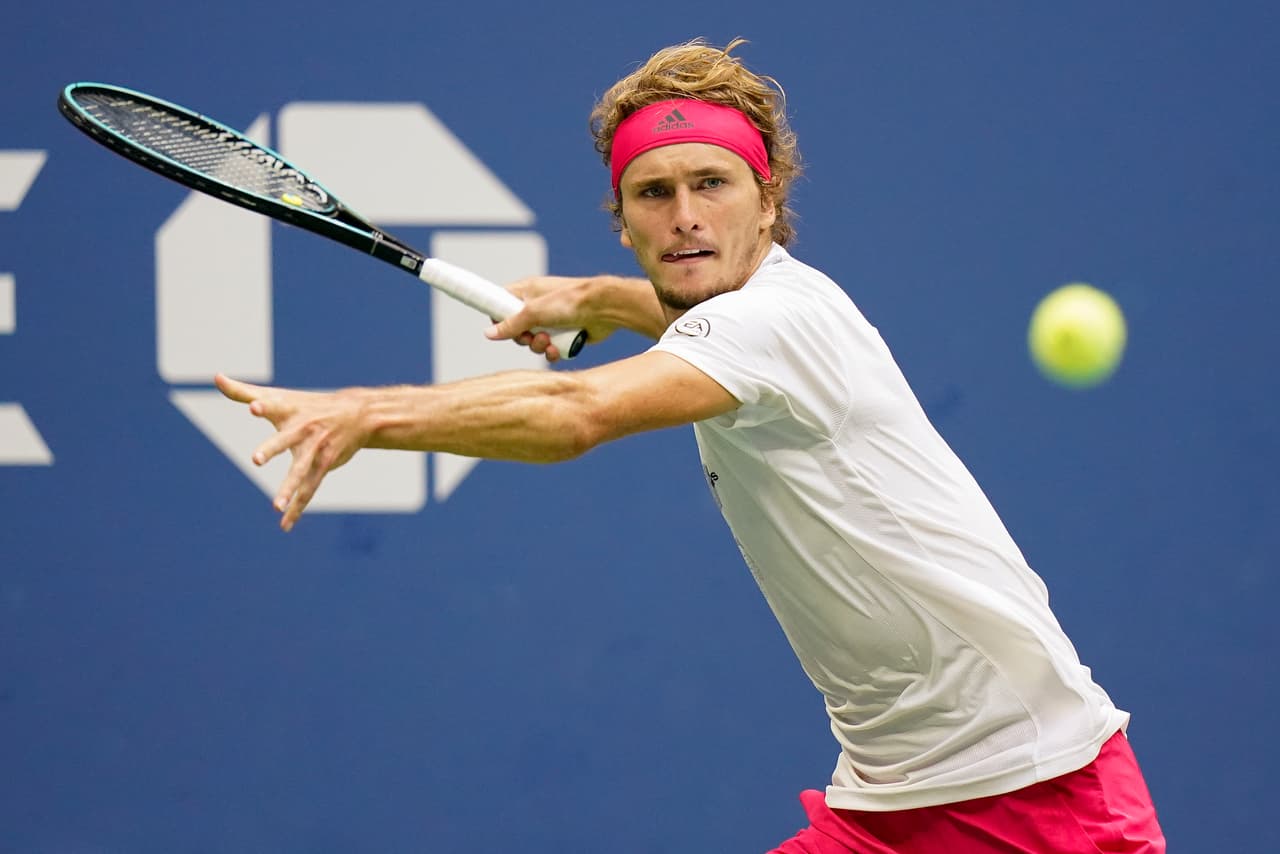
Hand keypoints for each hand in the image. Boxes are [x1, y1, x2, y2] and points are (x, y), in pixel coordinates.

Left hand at [215, 374, 368, 530]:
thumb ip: (242, 391)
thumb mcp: (278, 396)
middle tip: (256, 459)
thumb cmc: (308, 405)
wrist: (356, 414)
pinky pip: (310, 489)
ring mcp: (315, 449)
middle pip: (286, 439)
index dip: (265, 406)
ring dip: (290, 488)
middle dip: (273, 448)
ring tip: (275, 506)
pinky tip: (285, 524)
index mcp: (290, 411)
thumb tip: (215, 377)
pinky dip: (297, 507)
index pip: (275, 406)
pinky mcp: (325, 465)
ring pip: (301, 470)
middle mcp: (303, 430)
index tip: (253, 407)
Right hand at [485, 276, 616, 361]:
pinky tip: (558, 350)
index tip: (501, 329)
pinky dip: (552, 352)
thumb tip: (488, 334)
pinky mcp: (564, 334)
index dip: (499, 318)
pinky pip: (550, 348)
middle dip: (523, 338)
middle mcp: (537, 306)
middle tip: (531, 337)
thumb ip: (510, 324)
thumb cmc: (569, 301)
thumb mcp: (534, 312)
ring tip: (549, 342)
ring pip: (533, 341)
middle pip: (516, 329)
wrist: (603, 308)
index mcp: (527, 292)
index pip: (501, 304)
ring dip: (538, 346)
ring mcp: (551, 321)